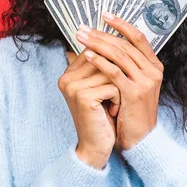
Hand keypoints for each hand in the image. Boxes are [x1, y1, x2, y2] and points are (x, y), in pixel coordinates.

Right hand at [58, 50, 120, 168]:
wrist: (96, 146)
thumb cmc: (102, 116)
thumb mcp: (99, 87)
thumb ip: (101, 66)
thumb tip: (114, 40)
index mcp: (68, 74)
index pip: (93, 51)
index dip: (109, 63)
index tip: (110, 84)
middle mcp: (66, 78)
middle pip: (102, 59)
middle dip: (116, 76)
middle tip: (114, 95)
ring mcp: (73, 87)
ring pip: (110, 71)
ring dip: (119, 88)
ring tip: (113, 102)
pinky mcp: (83, 97)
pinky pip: (112, 86)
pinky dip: (118, 98)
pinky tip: (112, 110)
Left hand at [75, 12, 164, 149]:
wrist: (140, 138)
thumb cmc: (131, 110)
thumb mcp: (132, 84)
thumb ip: (123, 65)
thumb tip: (99, 44)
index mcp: (154, 66)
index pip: (138, 38)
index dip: (122, 24)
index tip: (105, 14)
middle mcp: (153, 71)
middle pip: (125, 44)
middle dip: (102, 34)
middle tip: (83, 28)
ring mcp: (145, 82)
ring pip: (120, 55)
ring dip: (98, 44)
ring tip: (81, 38)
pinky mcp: (134, 93)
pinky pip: (115, 72)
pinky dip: (100, 62)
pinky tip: (87, 56)